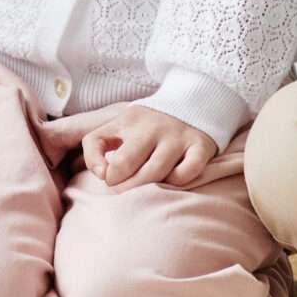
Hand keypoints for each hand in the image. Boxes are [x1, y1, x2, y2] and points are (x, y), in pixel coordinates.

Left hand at [82, 103, 219, 192]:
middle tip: (122, 192)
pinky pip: (187, 172)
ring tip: (143, 193)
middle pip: (125, 162)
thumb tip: (101, 175)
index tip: (108, 178)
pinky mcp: (200, 147)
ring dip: (144, 188)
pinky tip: (171, 181)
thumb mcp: (119, 126)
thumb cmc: (147, 126)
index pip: (96, 142)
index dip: (99, 169)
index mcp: (127, 120)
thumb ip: (97, 146)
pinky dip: (177, 182)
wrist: (194, 103)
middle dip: (119, 185)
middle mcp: (152, 126)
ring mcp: (177, 136)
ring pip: (155, 172)